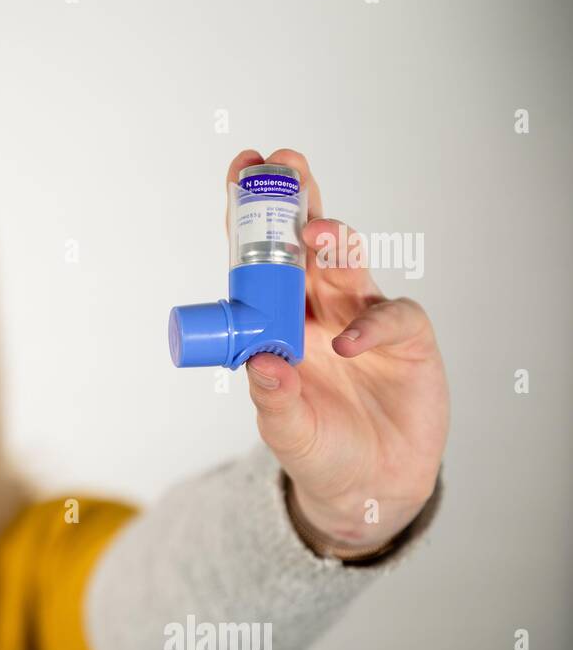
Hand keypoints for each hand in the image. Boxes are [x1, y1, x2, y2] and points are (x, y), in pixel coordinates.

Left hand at [228, 148, 449, 548]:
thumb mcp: (284, 429)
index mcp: (279, 318)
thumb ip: (271, 398)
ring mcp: (364, 319)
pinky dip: (372, 325)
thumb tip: (262, 364)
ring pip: (350, 267)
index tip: (241, 169)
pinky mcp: (408, 341)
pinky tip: (349, 342)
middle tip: (288, 163)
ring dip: (334, 245)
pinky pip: (393, 317)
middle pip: (309, 245)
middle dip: (300, 201)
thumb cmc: (318, 448)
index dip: (250, 216)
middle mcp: (320, 309)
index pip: (260, 258)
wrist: (368, 486)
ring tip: (317, 233)